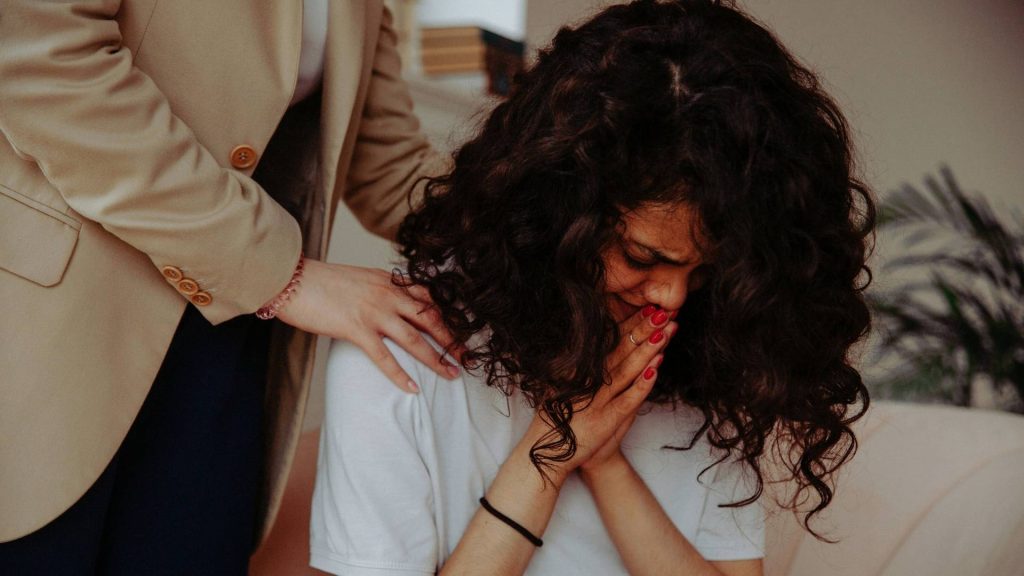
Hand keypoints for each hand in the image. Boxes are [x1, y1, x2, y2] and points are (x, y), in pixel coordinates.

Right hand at [276, 259, 462, 392]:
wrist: (293, 280)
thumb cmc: (323, 282)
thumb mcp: (362, 279)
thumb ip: (382, 290)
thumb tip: (395, 305)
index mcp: (390, 281)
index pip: (430, 298)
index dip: (450, 316)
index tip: (464, 331)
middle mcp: (388, 294)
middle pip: (431, 319)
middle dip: (453, 339)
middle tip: (468, 356)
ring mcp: (374, 312)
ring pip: (415, 339)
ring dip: (437, 359)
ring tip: (452, 374)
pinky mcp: (356, 329)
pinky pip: (384, 357)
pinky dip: (400, 374)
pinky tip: (413, 388)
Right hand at [518, 306, 676, 482]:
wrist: (548, 454)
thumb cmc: (560, 418)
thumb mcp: (563, 384)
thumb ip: (581, 365)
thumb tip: (594, 340)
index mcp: (579, 368)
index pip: (609, 340)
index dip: (631, 323)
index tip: (649, 307)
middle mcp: (587, 379)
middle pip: (621, 348)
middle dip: (644, 328)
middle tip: (665, 310)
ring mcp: (597, 399)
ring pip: (627, 368)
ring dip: (648, 348)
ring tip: (667, 329)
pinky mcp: (605, 419)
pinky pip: (628, 398)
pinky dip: (642, 382)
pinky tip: (657, 367)